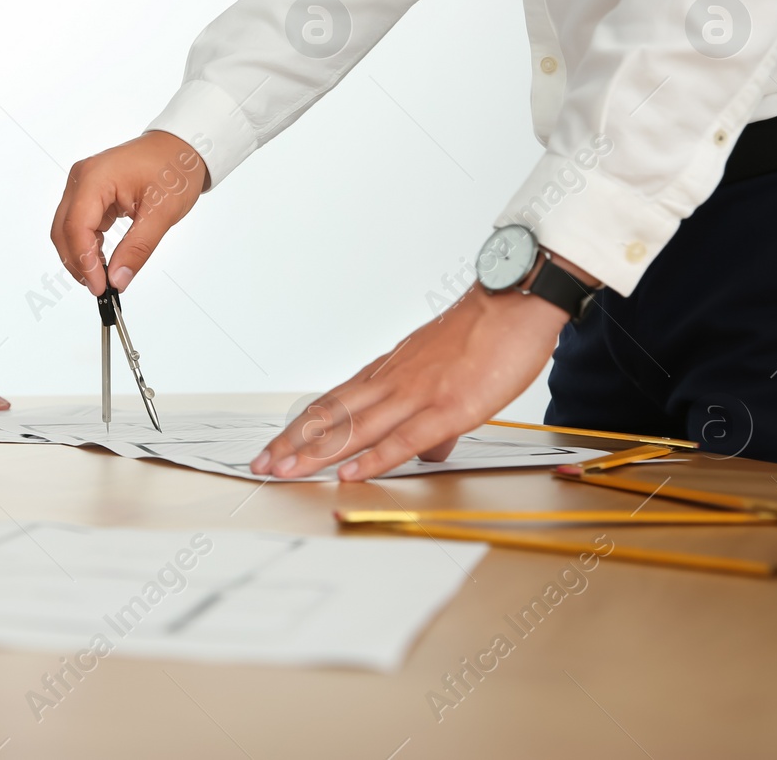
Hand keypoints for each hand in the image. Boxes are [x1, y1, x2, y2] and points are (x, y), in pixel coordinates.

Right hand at [51, 131, 208, 295]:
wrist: (182, 146)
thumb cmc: (175, 168)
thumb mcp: (162, 212)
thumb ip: (138, 248)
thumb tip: (118, 279)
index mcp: (95, 178)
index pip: (77, 227)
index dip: (84, 262)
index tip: (100, 287)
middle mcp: (82, 179)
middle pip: (64, 230)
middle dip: (77, 262)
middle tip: (99, 287)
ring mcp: (84, 185)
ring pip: (68, 229)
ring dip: (81, 256)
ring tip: (102, 278)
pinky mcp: (91, 193)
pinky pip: (80, 224)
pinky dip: (88, 245)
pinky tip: (102, 261)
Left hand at [251, 285, 569, 480]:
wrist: (514, 303)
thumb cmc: (485, 332)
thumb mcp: (445, 370)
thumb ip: (430, 412)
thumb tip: (429, 449)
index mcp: (389, 372)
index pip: (333, 403)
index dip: (301, 427)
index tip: (276, 447)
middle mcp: (392, 381)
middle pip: (332, 415)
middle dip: (293, 443)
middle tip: (262, 465)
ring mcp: (417, 393)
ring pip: (355, 427)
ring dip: (317, 453)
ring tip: (287, 472)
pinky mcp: (447, 407)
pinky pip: (402, 438)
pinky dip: (373, 458)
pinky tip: (349, 474)